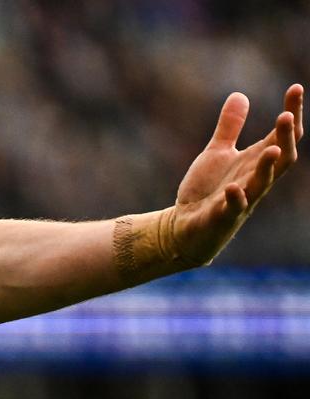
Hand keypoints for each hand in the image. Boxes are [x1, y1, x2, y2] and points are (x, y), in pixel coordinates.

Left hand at [171, 83, 302, 264]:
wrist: (185, 227)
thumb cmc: (207, 190)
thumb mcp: (217, 153)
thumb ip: (230, 127)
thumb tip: (239, 94)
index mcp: (255, 162)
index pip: (281, 136)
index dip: (292, 113)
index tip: (296, 88)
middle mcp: (254, 179)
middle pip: (281, 158)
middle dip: (285, 138)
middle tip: (286, 115)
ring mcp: (241, 199)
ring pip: (262, 184)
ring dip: (268, 167)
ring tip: (272, 148)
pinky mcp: (222, 217)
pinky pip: (233, 208)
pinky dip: (235, 198)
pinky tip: (232, 188)